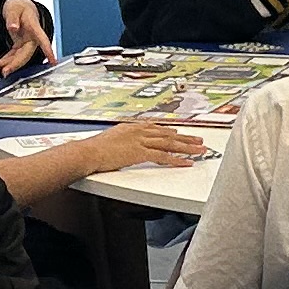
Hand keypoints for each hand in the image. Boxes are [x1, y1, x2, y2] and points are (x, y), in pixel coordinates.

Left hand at [0, 0, 52, 76]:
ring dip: (8, 64)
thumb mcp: (14, 8)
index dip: (48, 50)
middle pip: (27, 54)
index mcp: (34, 27)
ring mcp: (26, 43)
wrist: (19, 7)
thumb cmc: (20, 6)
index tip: (53, 60)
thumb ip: (13, 18)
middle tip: (6, 71)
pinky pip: (13, 55)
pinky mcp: (20, 45)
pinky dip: (5, 61)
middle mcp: (32, 38)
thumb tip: (13, 28)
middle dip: (16, 64)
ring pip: (19, 57)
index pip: (43, 39)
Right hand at [69, 120, 210, 175]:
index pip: (156, 127)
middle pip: (167, 134)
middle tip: (198, 140)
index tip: (180, 133)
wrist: (88, 152)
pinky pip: (163, 157)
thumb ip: (122, 140)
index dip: (170, 131)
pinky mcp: (140, 153)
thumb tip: (126, 145)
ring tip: (200, 150)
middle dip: (185, 138)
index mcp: (132, 126)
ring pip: (170, 143)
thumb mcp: (111, 139)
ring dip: (187, 147)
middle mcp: (139, 131)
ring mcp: (141, 141)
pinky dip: (176, 160)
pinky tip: (186, 162)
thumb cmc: (95, 149)